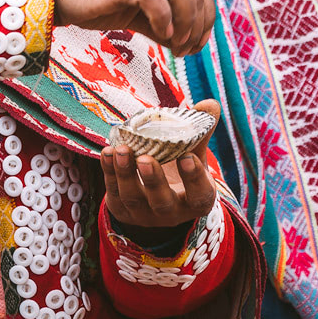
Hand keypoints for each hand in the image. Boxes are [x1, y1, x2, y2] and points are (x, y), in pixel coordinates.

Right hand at [54, 0, 215, 55]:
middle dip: (201, 20)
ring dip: (187, 19)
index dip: (205, 15)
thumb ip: (157, 22)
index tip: (196, 44)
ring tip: (176, 44)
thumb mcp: (130, 12)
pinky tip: (159, 35)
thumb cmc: (88, 1)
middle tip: (188, 49)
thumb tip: (181, 42)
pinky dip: (164, 18)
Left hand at [101, 100, 219, 230]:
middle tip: (145, 159)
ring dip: (125, 174)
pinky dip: (109, 172)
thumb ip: (199, 132)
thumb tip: (209, 104)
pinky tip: (108, 152)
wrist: (157, 194)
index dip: (193, 178)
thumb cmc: (180, 170)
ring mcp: (144, 214)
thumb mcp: (194, 154)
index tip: (187, 157)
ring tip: (122, 150)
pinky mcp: (122, 209)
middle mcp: (171, 212)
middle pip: (161, 201)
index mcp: (196, 200)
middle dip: (153, 180)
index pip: (198, 195)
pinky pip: (113, 192)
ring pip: (132, 197)